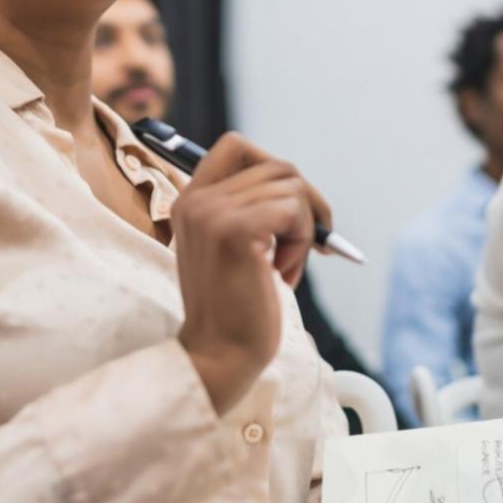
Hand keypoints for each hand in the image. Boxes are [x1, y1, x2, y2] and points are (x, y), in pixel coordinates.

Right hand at [172, 133, 331, 413]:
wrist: (219, 355)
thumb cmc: (236, 309)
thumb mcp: (234, 248)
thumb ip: (249, 210)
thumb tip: (300, 186)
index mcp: (190, 200)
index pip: (237, 147)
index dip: (273, 167)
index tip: (292, 208)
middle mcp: (196, 199)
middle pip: (277, 166)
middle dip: (305, 204)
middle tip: (312, 242)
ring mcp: (213, 211)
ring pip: (291, 187)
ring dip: (304, 230)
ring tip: (284, 269)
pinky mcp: (236, 230)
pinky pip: (294, 210)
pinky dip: (303, 242)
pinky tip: (283, 275)